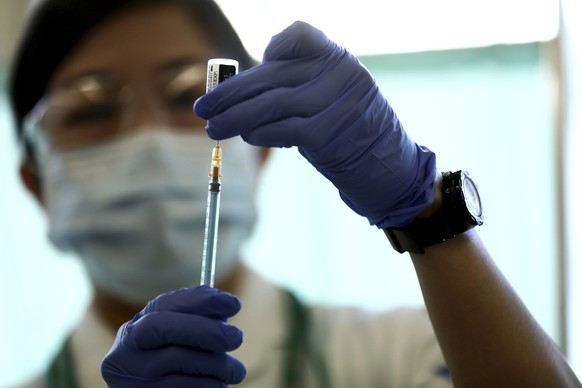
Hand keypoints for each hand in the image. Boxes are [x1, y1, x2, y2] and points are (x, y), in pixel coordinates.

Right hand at [101, 286, 245, 386]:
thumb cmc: (171, 365)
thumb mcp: (176, 341)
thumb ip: (196, 320)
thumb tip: (228, 305)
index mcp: (133, 330)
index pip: (164, 304)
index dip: (201, 301)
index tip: (233, 304)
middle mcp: (125, 354)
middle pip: (166, 330)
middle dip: (208, 330)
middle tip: (237, 337)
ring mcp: (132, 382)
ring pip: (181, 362)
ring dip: (218, 364)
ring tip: (236, 370)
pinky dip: (209, 384)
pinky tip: (218, 383)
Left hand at [195, 21, 436, 227]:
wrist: (387, 166)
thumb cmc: (350, 130)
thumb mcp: (330, 96)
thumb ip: (295, 84)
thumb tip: (242, 88)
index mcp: (338, 58)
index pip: (300, 34)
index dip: (273, 47)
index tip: (255, 64)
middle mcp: (339, 73)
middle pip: (271, 75)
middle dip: (231, 93)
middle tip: (203, 107)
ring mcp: (335, 103)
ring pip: (271, 104)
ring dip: (235, 117)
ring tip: (212, 128)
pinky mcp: (328, 133)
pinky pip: (282, 129)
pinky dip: (259, 133)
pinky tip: (246, 137)